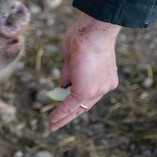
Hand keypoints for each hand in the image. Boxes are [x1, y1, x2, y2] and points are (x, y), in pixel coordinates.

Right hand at [49, 13, 120, 131]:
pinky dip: (60, 113)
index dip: (77, 102)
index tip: (67, 107)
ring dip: (63, 117)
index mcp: (104, 78)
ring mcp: (96, 90)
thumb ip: (70, 73)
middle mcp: (104, 86)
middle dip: (70, 116)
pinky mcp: (85, 91)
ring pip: (77, 107)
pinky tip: (52, 120)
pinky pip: (70, 105)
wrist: (95, 31)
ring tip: (52, 125)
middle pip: (85, 106)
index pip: (89, 94)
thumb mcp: (74, 58)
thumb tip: (63, 86)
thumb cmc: (85, 36)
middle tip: (57, 124)